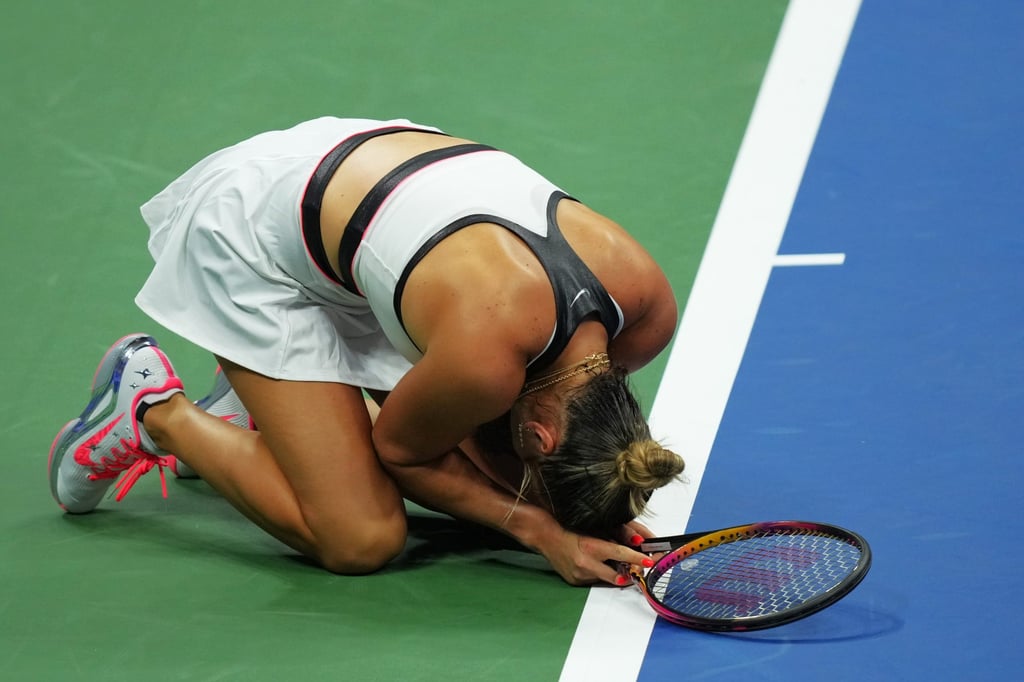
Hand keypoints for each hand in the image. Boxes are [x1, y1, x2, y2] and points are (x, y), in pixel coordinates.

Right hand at [538, 526, 654, 586]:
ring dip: (611, 572)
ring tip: (607, 561)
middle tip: (635, 571)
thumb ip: (612, 538)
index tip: (649, 562)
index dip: (637, 558)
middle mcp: (585, 564)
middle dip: (628, 575)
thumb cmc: (569, 528)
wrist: (546, 536)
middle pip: (616, 576)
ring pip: (606, 579)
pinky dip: (597, 573)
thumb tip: (633, 544)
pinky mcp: (575, 582)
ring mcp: (580, 575)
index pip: (620, 554)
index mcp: (591, 547)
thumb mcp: (593, 529)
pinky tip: (591, 563)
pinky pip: (594, 580)